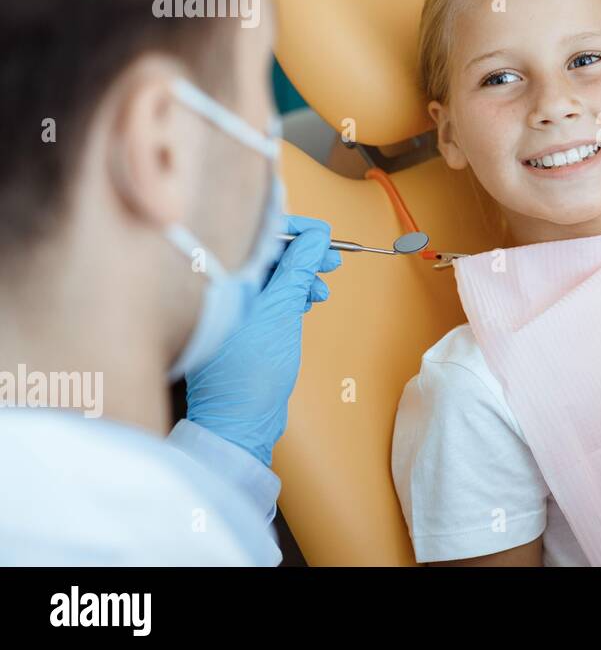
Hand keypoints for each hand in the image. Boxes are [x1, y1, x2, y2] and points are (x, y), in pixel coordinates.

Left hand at [185, 215, 340, 465]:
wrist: (238, 420)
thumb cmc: (250, 370)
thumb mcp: (282, 310)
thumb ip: (298, 267)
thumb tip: (316, 235)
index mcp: (219, 277)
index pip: (257, 232)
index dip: (295, 229)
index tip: (323, 234)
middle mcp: (219, 287)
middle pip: (265, 252)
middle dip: (303, 254)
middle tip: (332, 260)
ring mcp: (229, 305)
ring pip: (270, 274)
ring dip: (301, 276)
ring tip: (322, 288)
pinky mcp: (240, 322)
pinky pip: (268, 294)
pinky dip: (291, 294)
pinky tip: (308, 301)